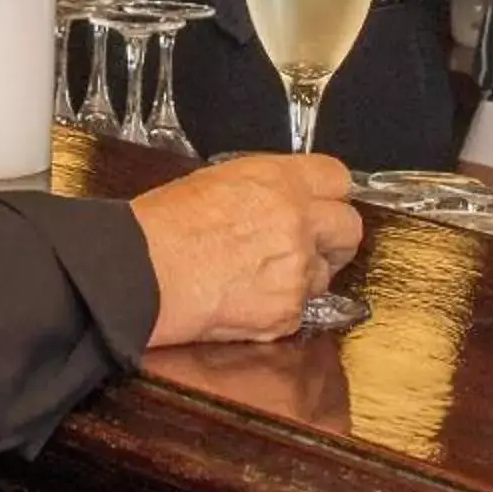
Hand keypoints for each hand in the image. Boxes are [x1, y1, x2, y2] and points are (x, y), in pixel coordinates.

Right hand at [133, 154, 361, 346]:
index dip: (330, 193)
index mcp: (280, 181)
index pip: (338, 178)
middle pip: (349, 228)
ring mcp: (297, 271)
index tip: (323, 203)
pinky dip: (279, 307)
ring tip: (260, 275)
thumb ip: (264, 187)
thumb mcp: (217, 180)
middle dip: (333, 236)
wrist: (143, 273)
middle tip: (309, 243)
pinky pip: (299, 309)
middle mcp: (299, 223)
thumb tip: (281, 197)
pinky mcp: (287, 313)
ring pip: (325, 275)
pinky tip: (245, 298)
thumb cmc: (163, 226)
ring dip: (304, 275)